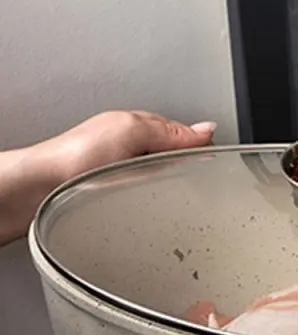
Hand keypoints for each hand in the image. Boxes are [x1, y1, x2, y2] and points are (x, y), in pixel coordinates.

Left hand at [0, 110, 216, 247]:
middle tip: (201, 183)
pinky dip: (157, 201)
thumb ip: (172, 132)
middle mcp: (133, 147)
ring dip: (173, 187)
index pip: (185, 135)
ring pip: (164, 178)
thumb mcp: (134, 133)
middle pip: (177, 158)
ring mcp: (125, 171)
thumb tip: (207, 130)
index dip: (203, 148)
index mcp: (140, 126)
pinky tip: (158, 208)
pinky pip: (150, 195)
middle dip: (190, 169)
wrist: (42, 187)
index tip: (219, 162)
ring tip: (179, 197)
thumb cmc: (76, 157)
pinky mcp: (119, 193)